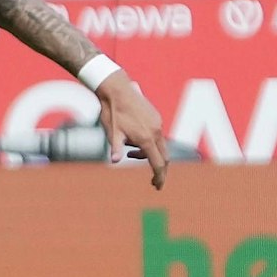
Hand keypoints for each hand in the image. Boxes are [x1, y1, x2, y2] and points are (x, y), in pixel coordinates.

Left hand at [98, 71, 167, 188]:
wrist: (116, 89)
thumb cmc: (112, 112)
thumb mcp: (112, 133)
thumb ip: (115, 148)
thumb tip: (114, 161)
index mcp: (146, 138)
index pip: (158, 163)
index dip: (159, 177)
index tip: (158, 187)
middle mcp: (156, 131)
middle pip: (164, 157)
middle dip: (159, 170)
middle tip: (153, 181)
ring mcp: (157, 123)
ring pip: (161, 146)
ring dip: (151, 155)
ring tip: (131, 153)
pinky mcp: (156, 117)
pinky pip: (158, 136)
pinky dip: (150, 144)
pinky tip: (134, 140)